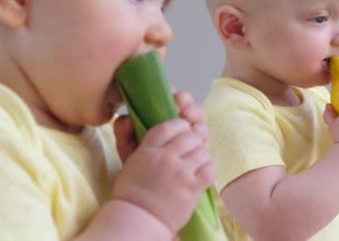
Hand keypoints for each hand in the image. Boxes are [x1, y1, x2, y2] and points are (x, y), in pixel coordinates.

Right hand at [111, 91, 213, 232]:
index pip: (169, 126)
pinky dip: (208, 168)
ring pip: (202, 151)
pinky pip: (209, 169)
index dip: (179, 125)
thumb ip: (131, 139)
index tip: (183, 129)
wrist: (138, 219)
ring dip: (202, 155)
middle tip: (192, 148)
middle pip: (189, 136)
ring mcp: (180, 172)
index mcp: (148, 150)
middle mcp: (165, 157)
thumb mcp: (129, 161)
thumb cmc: (130, 193)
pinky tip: (202, 173)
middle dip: (194, 140)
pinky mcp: (192, 187)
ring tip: (197, 162)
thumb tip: (128, 119)